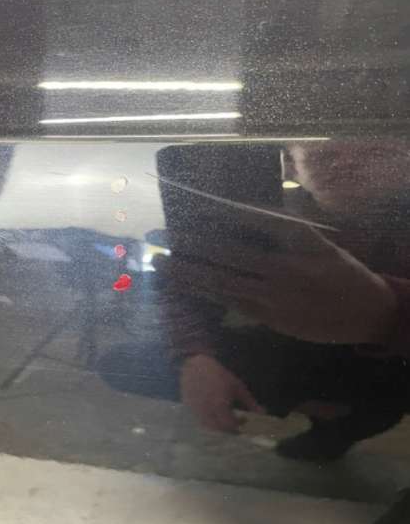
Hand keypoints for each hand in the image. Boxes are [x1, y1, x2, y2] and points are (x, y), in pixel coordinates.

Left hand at [163, 226, 397, 344]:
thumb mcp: (318, 241)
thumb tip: (242, 209)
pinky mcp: (268, 317)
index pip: (253, 220)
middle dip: (191, 242)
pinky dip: (203, 292)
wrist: (364, 312)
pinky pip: (229, 301)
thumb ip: (282, 225)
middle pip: (228, 252)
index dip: (220, 213)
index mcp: (299, 240)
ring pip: (223, 281)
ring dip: (188, 270)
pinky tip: (182, 285)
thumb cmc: (339, 270)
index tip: (192, 206)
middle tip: (159, 234)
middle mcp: (284, 267)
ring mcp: (274, 295)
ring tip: (158, 261)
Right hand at [181, 353, 263, 431]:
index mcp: (221, 406)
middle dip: (229, 427)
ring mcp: (197, 411)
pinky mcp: (190, 409)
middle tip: (235, 420)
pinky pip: (201, 421)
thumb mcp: (237, 387)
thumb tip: (263, 413)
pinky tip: (213, 412)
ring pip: (210, 426)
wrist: (196, 366)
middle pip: (220, 429)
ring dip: (218, 425)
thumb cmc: (219, 375)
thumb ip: (250, 403)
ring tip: (224, 416)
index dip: (239, 425)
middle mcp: (208, 412)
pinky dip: (209, 420)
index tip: (244, 419)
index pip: (231, 426)